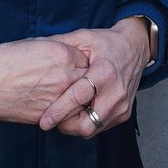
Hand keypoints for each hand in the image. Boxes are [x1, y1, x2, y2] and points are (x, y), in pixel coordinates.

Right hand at [0, 37, 88, 123]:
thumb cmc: (6, 59)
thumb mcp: (35, 43)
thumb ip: (57, 48)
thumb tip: (69, 52)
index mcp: (63, 53)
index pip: (88, 59)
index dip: (84, 63)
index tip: (80, 67)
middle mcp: (66, 75)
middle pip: (91, 80)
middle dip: (88, 82)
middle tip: (84, 84)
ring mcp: (60, 97)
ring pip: (84, 101)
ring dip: (81, 100)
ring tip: (77, 98)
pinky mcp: (51, 114)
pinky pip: (70, 115)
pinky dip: (69, 113)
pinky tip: (63, 108)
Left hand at [40, 20, 149, 137]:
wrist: (135, 47)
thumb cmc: (106, 42)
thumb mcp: (83, 37)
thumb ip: (60, 44)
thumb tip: (32, 45)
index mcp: (104, 71)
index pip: (78, 97)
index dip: (59, 111)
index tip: (43, 121)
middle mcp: (116, 91)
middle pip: (87, 123)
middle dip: (66, 125)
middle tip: (51, 119)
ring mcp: (122, 105)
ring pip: (93, 129)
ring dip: (75, 126)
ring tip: (63, 115)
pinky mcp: (125, 113)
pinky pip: (101, 127)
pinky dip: (88, 123)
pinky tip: (79, 111)